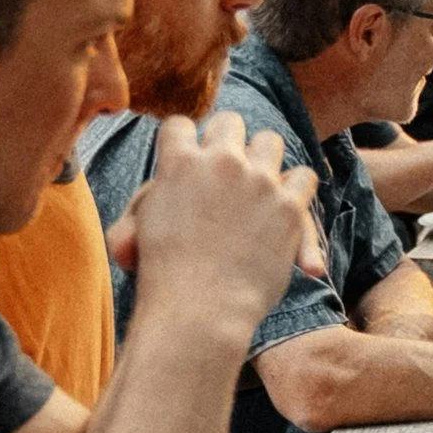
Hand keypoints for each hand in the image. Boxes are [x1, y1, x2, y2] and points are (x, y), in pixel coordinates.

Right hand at [115, 112, 317, 337]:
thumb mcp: (135, 236)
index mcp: (179, 162)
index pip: (179, 124)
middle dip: (227, 140)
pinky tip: (286, 206)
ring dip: (264, 159)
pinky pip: (304, 177)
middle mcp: (221, 162)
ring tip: (258, 183)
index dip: (184, 141)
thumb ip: (137, 214)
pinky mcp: (288, 205)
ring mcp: (259, 180)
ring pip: (270, 141)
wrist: (200, 311)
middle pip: (230, 121)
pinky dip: (296, 190)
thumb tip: (128, 227)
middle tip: (226, 167)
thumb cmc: (163, 278)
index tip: (189, 157)